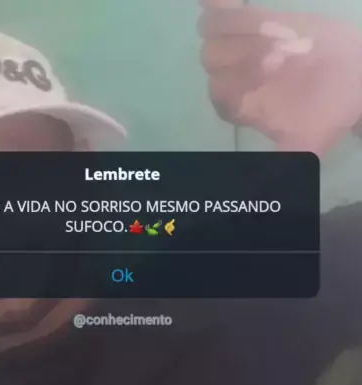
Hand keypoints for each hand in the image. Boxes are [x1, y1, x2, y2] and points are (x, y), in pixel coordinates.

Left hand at [198, 0, 361, 154]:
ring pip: (215, 31)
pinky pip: (220, 7)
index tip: (278, 69)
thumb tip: (264, 188)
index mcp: (238, 106)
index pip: (220, 94)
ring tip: (281, 29)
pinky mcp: (248, 19)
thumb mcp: (306, 147)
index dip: (244, 81)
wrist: (357, 80)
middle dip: (246, 52)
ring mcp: (237, 45)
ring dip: (245, 27)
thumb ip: (283, 166)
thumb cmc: (329, 110)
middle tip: (284, 51)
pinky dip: (217, 2)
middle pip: (214, 59)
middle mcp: (231, 76)